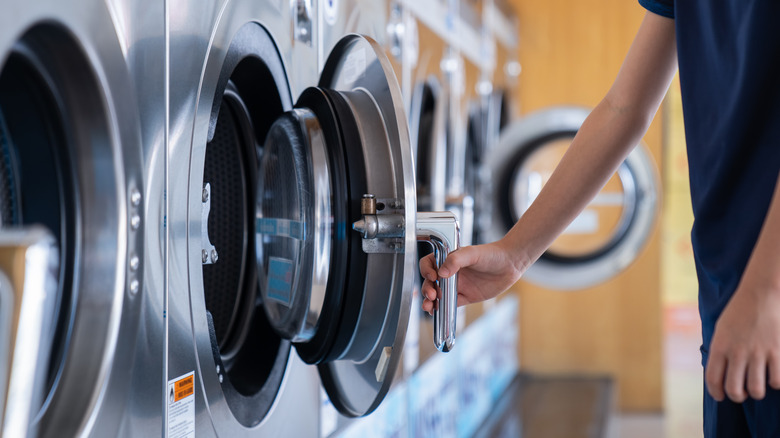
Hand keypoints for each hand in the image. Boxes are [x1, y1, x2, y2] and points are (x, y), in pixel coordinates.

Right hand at [419, 240, 525, 313]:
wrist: (510, 264)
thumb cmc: (492, 253)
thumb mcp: (472, 253)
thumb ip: (456, 260)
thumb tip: (442, 273)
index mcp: (448, 259)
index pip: (429, 264)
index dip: (426, 271)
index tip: (432, 277)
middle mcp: (450, 272)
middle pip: (430, 282)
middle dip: (427, 289)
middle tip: (432, 294)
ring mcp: (457, 285)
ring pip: (438, 295)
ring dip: (430, 301)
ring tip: (428, 307)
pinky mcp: (465, 297)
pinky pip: (450, 304)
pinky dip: (442, 309)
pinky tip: (437, 312)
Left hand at [705, 281, 779, 401]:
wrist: (759, 294)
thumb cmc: (738, 312)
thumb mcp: (720, 330)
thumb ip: (719, 351)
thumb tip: (719, 374)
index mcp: (720, 346)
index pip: (713, 379)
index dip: (716, 393)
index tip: (720, 396)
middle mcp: (737, 352)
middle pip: (734, 390)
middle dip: (737, 397)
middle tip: (741, 393)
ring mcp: (758, 353)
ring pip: (757, 390)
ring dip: (757, 392)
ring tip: (757, 385)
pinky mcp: (777, 351)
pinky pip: (777, 381)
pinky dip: (775, 383)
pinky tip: (773, 375)